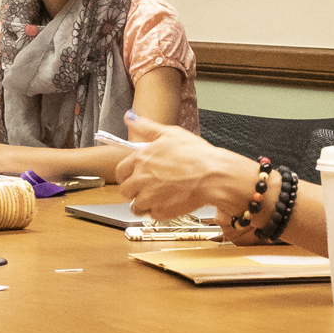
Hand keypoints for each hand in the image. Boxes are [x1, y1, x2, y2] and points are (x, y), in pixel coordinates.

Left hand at [114, 114, 256, 220]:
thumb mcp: (170, 133)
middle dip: (135, 191)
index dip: (128, 175)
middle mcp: (140, 179)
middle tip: (149, 188)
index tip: (135, 176)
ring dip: (146, 203)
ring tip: (161, 197)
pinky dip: (160, 211)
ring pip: (137, 206)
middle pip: (125, 191)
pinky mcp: (160, 212)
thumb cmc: (196, 154)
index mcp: (140, 159)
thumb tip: (130, 118)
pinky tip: (171, 203)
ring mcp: (149, 197)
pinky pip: (153, 215)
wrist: (213, 175)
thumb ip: (147, 127)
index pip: (121, 172)